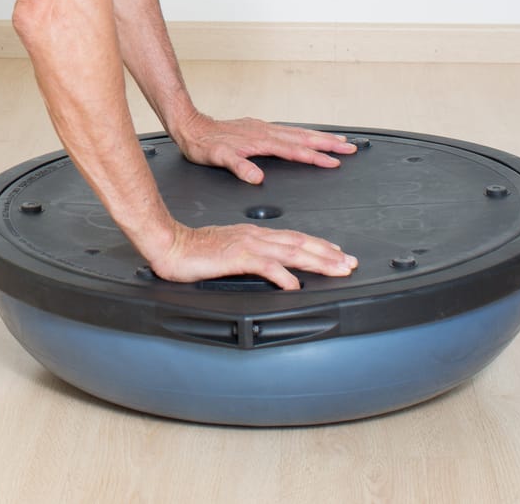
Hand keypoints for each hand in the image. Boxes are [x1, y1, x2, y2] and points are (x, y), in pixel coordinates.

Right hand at [146, 221, 356, 291]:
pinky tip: (295, 285)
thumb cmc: (193, 249)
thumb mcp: (227, 251)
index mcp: (254, 234)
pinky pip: (266, 266)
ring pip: (291, 251)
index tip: (338, 253)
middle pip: (300, 243)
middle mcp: (255, 236)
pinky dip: (284, 275)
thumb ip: (248, 256)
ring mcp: (247, 245)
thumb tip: (268, 267)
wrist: (169, 244)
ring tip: (337, 269)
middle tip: (350, 263)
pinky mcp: (236, 256)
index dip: (319, 246)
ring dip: (317, 261)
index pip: (294, 238)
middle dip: (328, 254)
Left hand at [170, 113, 355, 184]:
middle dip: (328, 143)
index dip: (315, 157)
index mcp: (260, 141)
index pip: (294, 150)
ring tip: (339, 140)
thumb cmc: (203, 145)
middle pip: (303, 138)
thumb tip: (257, 177)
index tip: (334, 162)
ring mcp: (263, 129)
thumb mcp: (218, 158)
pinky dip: (304, 133)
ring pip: (298, 133)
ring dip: (320, 137)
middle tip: (349, 148)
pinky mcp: (259, 128)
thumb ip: (239, 166)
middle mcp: (265, 132)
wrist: (190, 127)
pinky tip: (309, 136)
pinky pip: (288, 130)